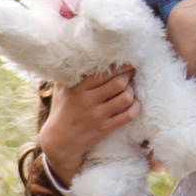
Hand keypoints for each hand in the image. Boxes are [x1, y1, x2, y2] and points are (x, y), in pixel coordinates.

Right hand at [37, 69, 136, 183]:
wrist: (60, 142)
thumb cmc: (62, 111)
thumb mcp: (61, 90)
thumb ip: (68, 72)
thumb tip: (74, 52)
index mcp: (77, 88)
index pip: (104, 71)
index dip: (119, 65)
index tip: (126, 61)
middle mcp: (87, 101)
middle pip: (118, 82)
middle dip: (128, 75)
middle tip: (131, 72)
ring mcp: (97, 116)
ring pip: (125, 97)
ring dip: (132, 91)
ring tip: (130, 87)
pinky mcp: (105, 129)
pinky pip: (128, 116)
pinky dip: (135, 107)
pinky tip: (134, 102)